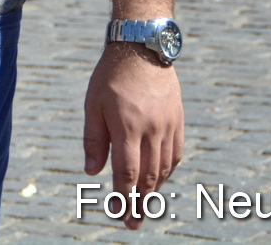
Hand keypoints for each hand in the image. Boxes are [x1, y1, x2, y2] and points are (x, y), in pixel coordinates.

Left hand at [83, 43, 184, 228]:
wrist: (142, 48)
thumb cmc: (110, 76)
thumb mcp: (93, 105)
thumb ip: (93, 140)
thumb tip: (92, 172)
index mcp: (127, 127)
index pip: (127, 173)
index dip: (124, 198)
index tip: (120, 216)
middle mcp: (151, 130)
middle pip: (148, 177)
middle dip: (141, 203)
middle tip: (134, 223)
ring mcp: (167, 126)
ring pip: (163, 168)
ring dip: (154, 190)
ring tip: (145, 205)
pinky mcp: (178, 120)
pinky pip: (175, 154)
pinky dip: (167, 171)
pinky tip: (158, 179)